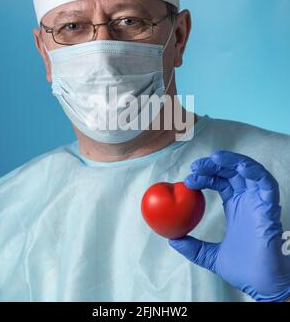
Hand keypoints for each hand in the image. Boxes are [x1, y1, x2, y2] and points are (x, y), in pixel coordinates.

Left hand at [168, 150, 289, 301]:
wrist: (261, 285)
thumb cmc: (243, 270)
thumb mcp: (210, 256)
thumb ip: (193, 247)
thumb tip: (172, 240)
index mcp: (236, 206)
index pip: (220, 181)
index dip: (206, 175)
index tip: (189, 178)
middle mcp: (247, 200)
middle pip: (231, 172)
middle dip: (214, 165)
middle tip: (195, 166)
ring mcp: (259, 202)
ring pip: (248, 171)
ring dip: (232, 161)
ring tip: (213, 159)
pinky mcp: (270, 207)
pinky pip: (266, 183)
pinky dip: (253, 171)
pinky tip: (239, 167)